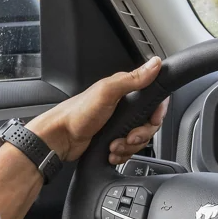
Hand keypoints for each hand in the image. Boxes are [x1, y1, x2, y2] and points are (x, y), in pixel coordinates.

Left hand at [25, 57, 168, 162]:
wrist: (60, 139)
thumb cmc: (78, 114)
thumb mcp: (107, 92)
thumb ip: (133, 79)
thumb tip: (155, 64)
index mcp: (124, 91)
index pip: (154, 100)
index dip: (157, 113)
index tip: (152, 120)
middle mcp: (123, 108)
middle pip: (149, 124)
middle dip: (141, 135)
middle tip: (128, 137)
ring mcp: (118, 125)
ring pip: (139, 140)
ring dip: (129, 147)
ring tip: (114, 146)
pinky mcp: (113, 139)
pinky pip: (129, 150)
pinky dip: (122, 154)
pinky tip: (111, 151)